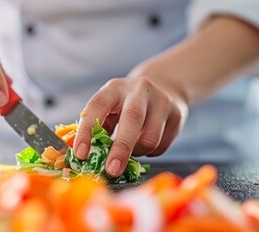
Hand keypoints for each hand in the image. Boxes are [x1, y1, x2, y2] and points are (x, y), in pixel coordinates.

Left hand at [73, 75, 188, 177]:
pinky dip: (151, 153)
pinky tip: (147, 144)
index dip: (87, 130)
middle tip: (111, 171)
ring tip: (132, 151)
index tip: (80, 154)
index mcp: (115, 88)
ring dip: (137, 153)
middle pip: (132, 119)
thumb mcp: (111, 108)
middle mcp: (139, 90)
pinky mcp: (177, 114)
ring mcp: (161, 100)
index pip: (97, 105)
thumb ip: (100, 128)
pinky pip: (162, 146)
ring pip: (150, 138)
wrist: (165, 87)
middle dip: (121, 148)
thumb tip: (88, 158)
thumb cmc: (127, 104)